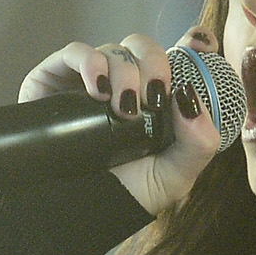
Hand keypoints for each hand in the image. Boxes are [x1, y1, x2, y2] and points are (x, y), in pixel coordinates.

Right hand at [18, 29, 230, 216]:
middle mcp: (125, 83)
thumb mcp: (175, 176)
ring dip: (124, 74)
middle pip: (144, 48)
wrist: (77, 211)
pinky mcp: (56, 78)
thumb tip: (191, 97)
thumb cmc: (126, 193)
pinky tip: (97, 90)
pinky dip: (90, 64)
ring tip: (122, 109)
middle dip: (154, 66)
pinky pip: (74, 52)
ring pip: (114, 50)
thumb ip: (199, 142)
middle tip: (153, 100)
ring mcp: (91, 79)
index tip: (200, 46)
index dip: (193, 43)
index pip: (179, 55)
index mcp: (157, 99)